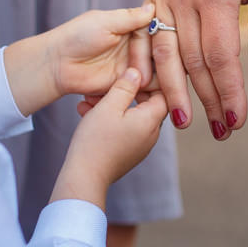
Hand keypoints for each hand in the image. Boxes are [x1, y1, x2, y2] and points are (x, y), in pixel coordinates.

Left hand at [49, 3, 156, 97]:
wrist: (57, 64)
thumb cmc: (76, 37)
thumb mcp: (104, 21)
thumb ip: (130, 17)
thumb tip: (153, 7)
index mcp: (130, 27)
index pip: (156, 30)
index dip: (161, 36)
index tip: (164, 40)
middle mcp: (134, 46)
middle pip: (160, 52)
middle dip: (158, 59)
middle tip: (143, 65)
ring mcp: (132, 66)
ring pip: (157, 70)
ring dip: (157, 74)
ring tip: (145, 77)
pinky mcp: (127, 83)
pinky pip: (146, 87)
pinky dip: (151, 88)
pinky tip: (145, 87)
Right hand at [52, 68, 168, 208]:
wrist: (85, 177)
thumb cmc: (96, 141)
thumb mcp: (108, 106)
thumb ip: (125, 86)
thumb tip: (138, 71)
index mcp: (151, 120)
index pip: (162, 91)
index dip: (148, 78)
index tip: (131, 69)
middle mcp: (151, 134)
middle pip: (145, 103)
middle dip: (124, 91)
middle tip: (106, 83)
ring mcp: (140, 145)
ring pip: (130, 115)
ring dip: (112, 104)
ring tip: (88, 100)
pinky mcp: (128, 152)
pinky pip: (123, 129)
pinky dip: (109, 119)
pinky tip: (86, 112)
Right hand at [145, 0, 247, 139]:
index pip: (221, 56)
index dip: (229, 92)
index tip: (238, 121)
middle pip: (192, 63)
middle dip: (207, 101)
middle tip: (220, 132)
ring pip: (164, 55)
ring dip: (174, 93)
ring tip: (186, 123)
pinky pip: (145, 39)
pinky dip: (148, 67)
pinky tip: (153, 91)